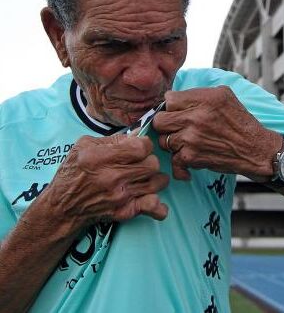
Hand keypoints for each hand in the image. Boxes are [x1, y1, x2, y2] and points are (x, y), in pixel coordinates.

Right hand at [42, 133, 168, 227]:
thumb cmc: (73, 172)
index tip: (140, 147)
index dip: (145, 144)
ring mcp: (120, 196)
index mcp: (101, 158)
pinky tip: (153, 197)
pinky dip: (158, 205)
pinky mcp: (125, 211)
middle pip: (152, 164)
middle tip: (141, 162)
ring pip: (157, 182)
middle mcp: (112, 177)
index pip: (141, 147)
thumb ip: (113, 139)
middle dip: (149, 160)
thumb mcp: (84, 146)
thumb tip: (138, 134)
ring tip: (146, 177)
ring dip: (155, 178)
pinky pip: (153, 207)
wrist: (62, 207)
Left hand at [152, 86, 280, 180]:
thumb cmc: (241, 122)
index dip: (172, 107)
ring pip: (163, 140)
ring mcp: (192, 138)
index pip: (169, 99)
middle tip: (176, 127)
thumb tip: (174, 96)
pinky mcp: (192, 157)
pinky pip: (173, 159)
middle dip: (166, 124)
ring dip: (173, 142)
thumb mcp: (225, 95)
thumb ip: (199, 93)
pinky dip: (180, 162)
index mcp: (205, 99)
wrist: (255, 149)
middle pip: (160, 120)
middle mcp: (196, 117)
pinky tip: (189, 157)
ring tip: (186, 142)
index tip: (177, 112)